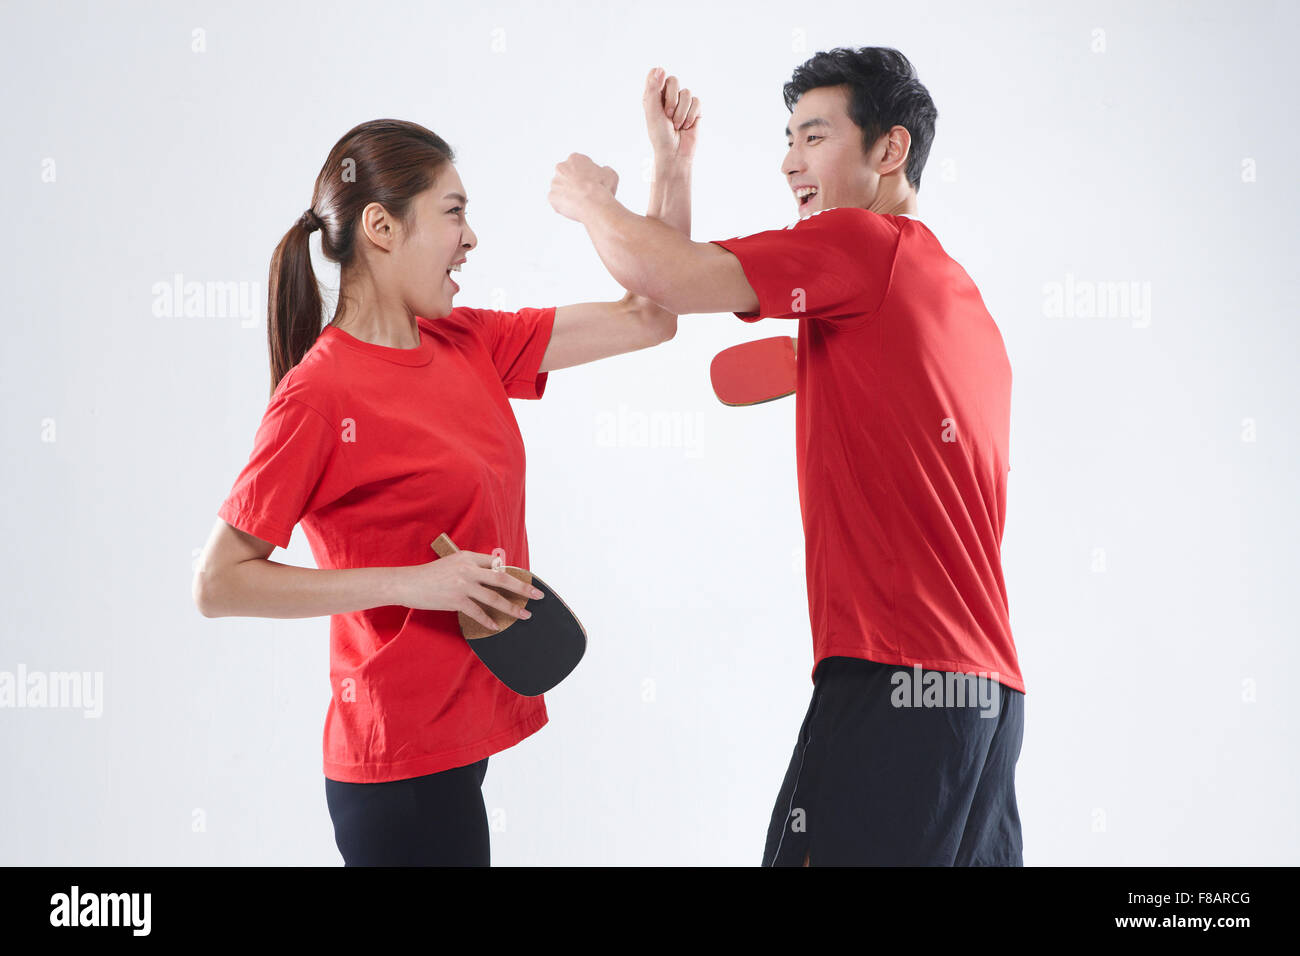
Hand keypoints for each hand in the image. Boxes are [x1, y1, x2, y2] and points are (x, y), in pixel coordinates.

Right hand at [398, 545, 543, 632]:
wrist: (407, 583)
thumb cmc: (429, 574)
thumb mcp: (452, 563)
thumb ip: (471, 567)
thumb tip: (492, 573)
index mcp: (468, 557)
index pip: (497, 565)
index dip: (514, 574)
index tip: (527, 581)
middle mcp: (468, 569)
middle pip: (503, 579)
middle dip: (523, 588)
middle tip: (538, 595)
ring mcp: (463, 585)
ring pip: (494, 598)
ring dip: (512, 608)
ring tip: (524, 615)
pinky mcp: (456, 600)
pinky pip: (477, 612)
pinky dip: (488, 621)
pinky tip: (496, 626)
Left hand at [549, 152, 618, 221]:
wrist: (593, 203)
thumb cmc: (602, 188)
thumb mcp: (611, 174)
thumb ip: (605, 170)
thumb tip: (604, 171)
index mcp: (574, 159)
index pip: (578, 166)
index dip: (586, 175)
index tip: (591, 183)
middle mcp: (561, 168)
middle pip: (567, 176)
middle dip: (574, 183)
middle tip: (584, 194)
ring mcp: (555, 182)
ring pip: (561, 189)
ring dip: (568, 195)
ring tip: (580, 203)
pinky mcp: (551, 196)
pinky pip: (557, 202)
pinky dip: (564, 206)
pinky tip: (574, 209)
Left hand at [643, 66, 700, 162]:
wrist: (674, 154)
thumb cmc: (660, 136)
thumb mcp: (653, 112)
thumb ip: (654, 90)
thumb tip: (661, 68)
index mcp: (654, 95)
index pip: (656, 73)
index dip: (659, 81)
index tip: (658, 94)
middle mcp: (668, 96)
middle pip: (673, 80)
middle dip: (671, 100)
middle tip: (667, 116)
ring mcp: (683, 102)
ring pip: (686, 92)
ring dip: (681, 112)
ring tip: (676, 125)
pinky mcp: (695, 109)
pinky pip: (697, 102)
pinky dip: (691, 116)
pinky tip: (686, 126)